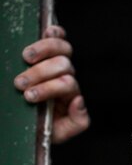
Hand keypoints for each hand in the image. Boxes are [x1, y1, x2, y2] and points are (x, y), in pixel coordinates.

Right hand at [14, 25, 89, 142]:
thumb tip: (79, 100)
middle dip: (40, 73)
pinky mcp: (49, 50)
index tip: (28, 96)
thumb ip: (77, 121)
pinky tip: (46, 31)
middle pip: (63, 65)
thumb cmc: (43, 127)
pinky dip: (54, 32)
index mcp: (71, 95)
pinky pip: (58, 35)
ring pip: (62, 48)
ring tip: (25, 57)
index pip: (67, 84)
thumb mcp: (60, 132)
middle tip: (19, 83)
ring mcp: (59, 62)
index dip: (49, 88)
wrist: (27, 123)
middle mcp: (67, 76)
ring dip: (43, 50)